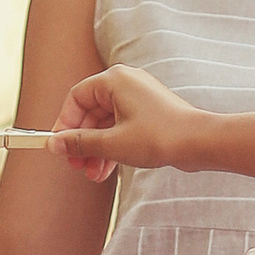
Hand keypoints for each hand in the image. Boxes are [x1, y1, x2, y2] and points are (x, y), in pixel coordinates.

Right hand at [54, 65, 201, 182]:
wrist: (200, 143)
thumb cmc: (160, 136)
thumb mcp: (112, 143)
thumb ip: (80, 143)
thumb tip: (54, 144)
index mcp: (114, 80)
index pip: (76, 98)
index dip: (64, 123)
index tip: (59, 146)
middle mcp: (126, 83)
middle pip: (90, 112)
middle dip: (82, 142)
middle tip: (76, 165)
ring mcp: (138, 98)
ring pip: (106, 124)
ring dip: (96, 149)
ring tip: (92, 174)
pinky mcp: (148, 114)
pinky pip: (121, 128)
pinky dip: (112, 147)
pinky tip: (105, 170)